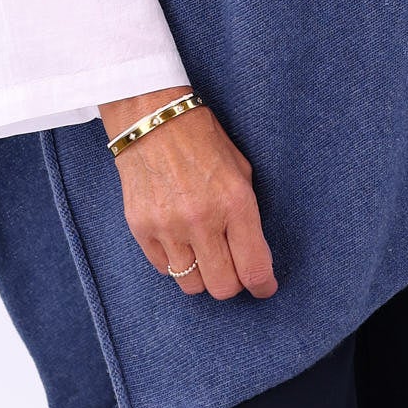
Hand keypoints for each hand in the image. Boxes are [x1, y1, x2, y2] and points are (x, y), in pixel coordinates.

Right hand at [99, 86, 278, 299]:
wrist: (152, 120)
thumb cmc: (203, 140)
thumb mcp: (240, 169)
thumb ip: (247, 214)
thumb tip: (253, 255)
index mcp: (234, 202)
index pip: (254, 267)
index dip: (263, 285)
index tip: (265, 288)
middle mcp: (202, 220)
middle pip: (222, 287)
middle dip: (232, 283)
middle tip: (232, 269)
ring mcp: (168, 227)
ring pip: (191, 285)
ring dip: (202, 275)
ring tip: (204, 253)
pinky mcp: (141, 229)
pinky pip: (164, 269)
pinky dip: (175, 262)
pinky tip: (179, 240)